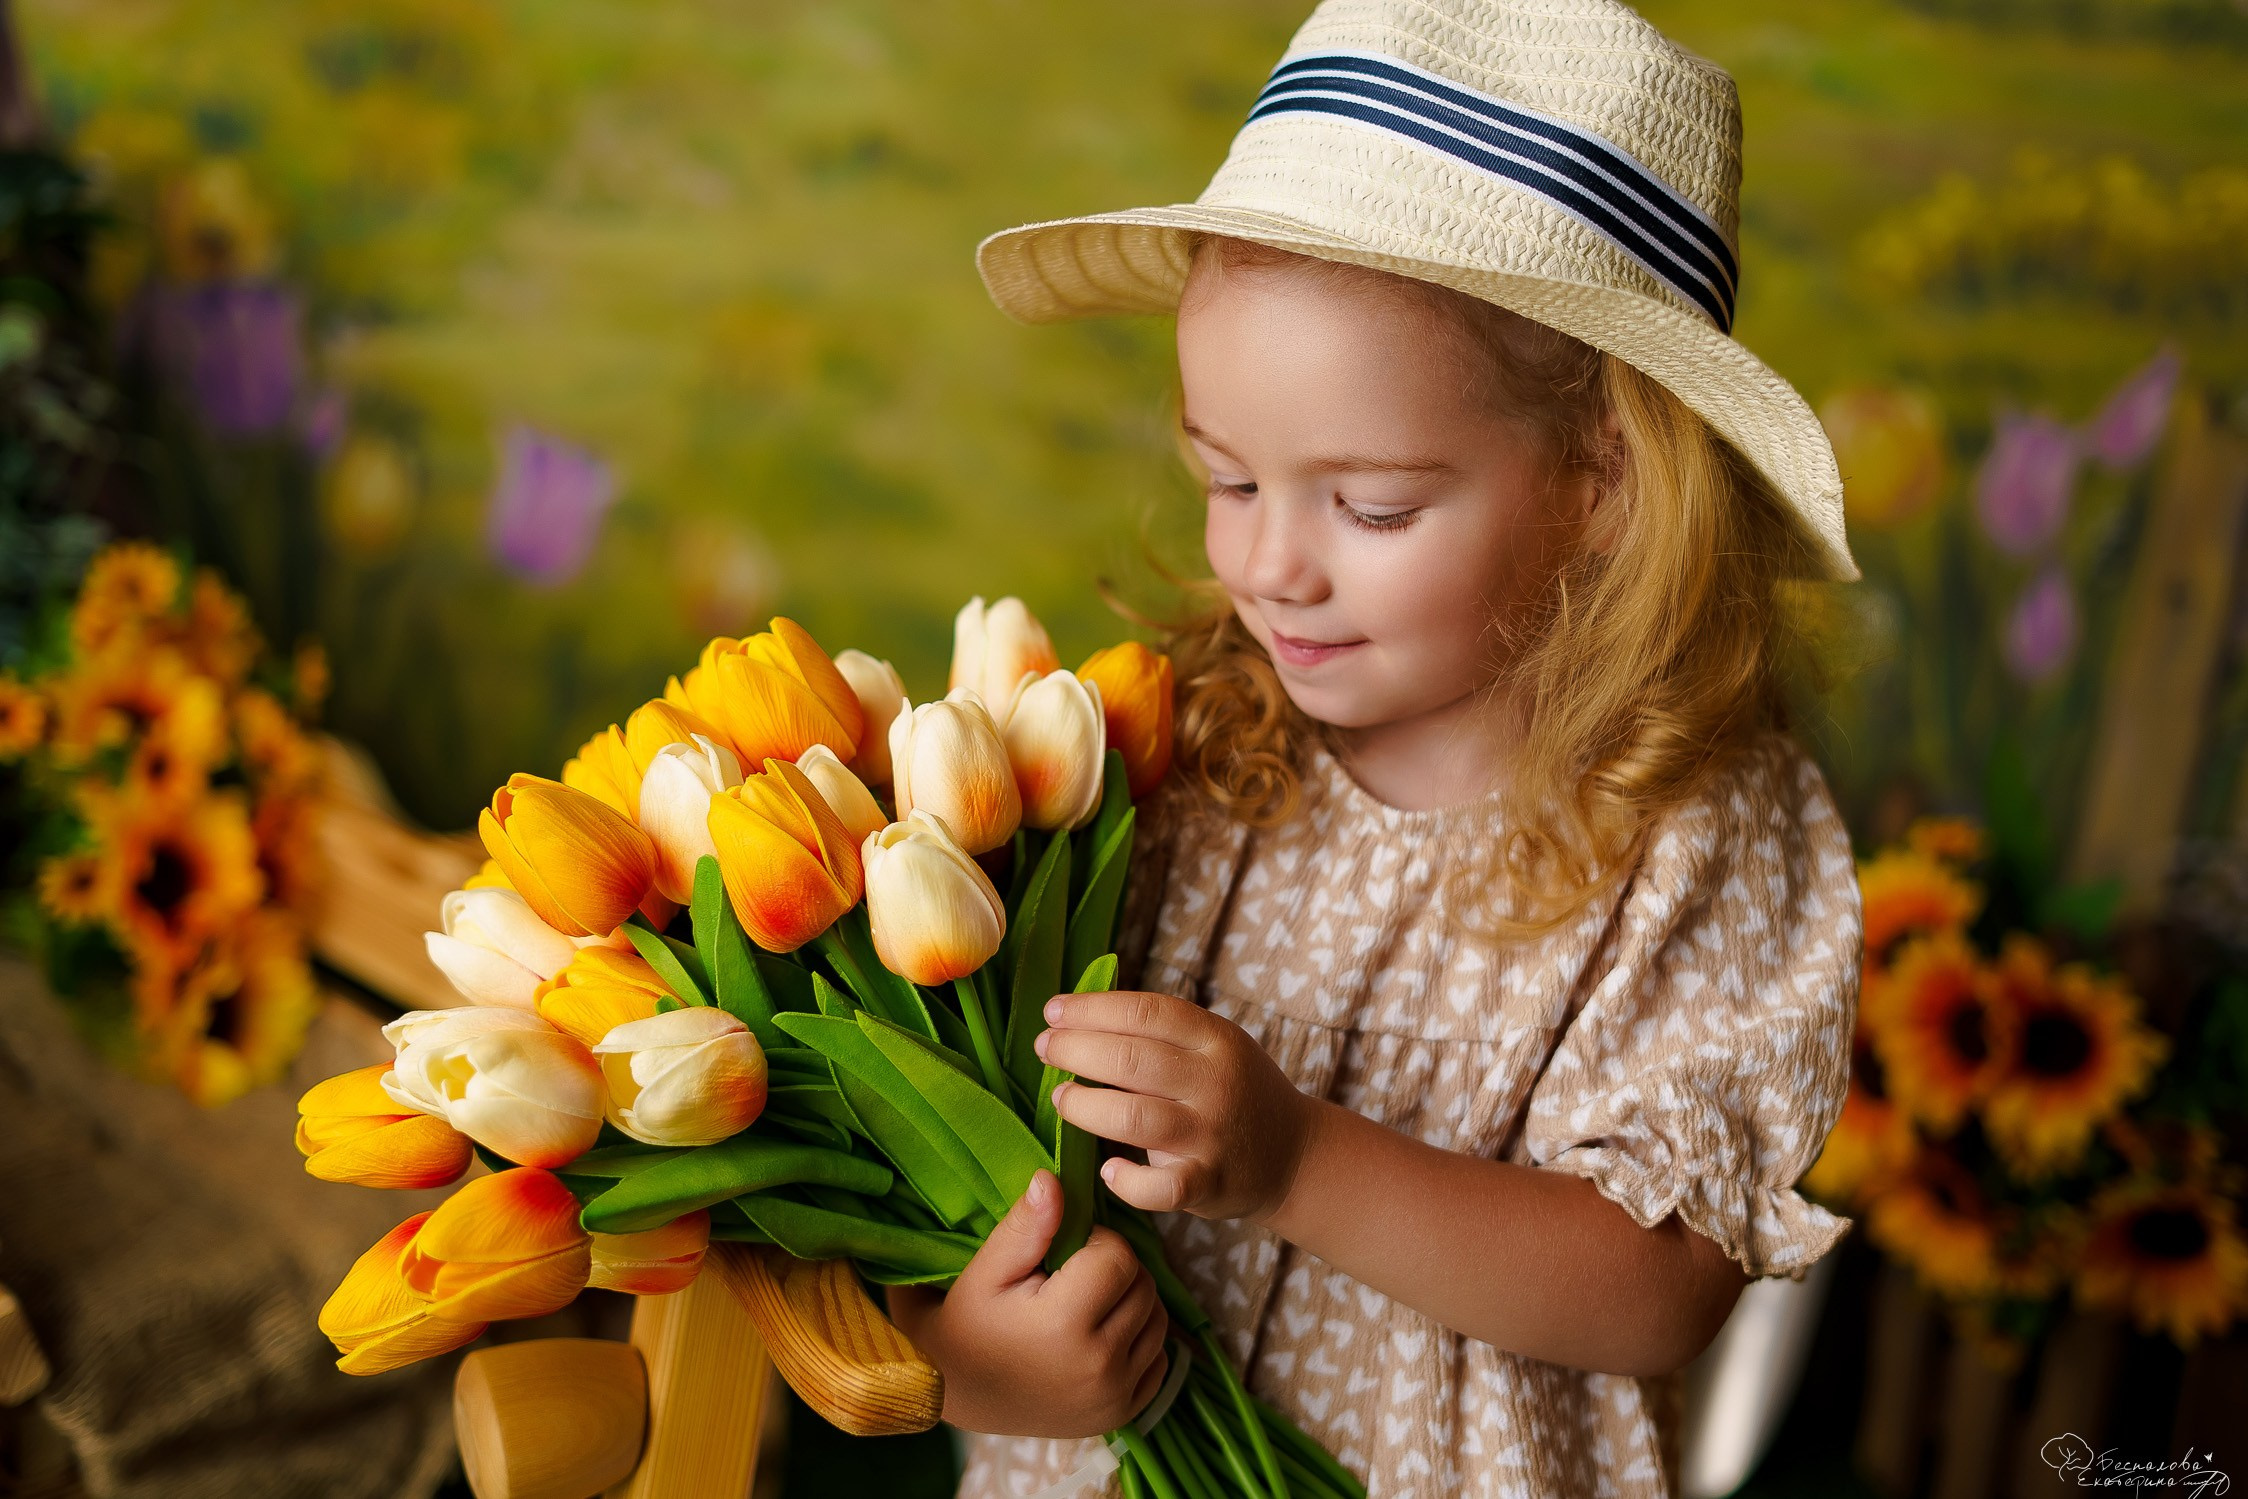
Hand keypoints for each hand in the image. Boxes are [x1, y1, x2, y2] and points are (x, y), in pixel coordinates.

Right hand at [886, 1170, 1168, 1437]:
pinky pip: (1160, 1360)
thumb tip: (1053, 1179)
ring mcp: (1115, 1397)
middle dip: (1115, 1270)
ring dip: (1132, 1303)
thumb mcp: (988, 1270)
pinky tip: (1101, 1337)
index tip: (1064, 1254)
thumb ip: (1028, 1225)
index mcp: (1065, 1325)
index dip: (1095, 1243)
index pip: (1119, 1255)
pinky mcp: (1123, 1414)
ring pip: (1158, 1320)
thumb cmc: (966, 1323)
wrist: (955, 1390)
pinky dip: (1139, 1342)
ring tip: (1087, 1305)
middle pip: (1144, 1285)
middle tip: (1073, 1278)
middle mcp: (1099, 1366)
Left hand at [1035, 989, 1313, 1222]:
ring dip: (1086, 1107)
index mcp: (1216, 1039)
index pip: (1147, 1013)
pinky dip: (1128, 1181)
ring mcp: (1212, 1136)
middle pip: (1132, 1061)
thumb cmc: (1235, 1092)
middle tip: (1045, 1050)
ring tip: (1061, 1099)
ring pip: (1134, 1118)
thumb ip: (1160, 1034)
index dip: (1093, 1009)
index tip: (1053, 1012)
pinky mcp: (1209, 1184)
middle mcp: (1215, 1083)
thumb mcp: (1213, 1047)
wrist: (1292, 1155)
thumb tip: (1078, 1016)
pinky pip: (1161, 1188)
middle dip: (1076, 1051)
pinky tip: (1108, 1170)